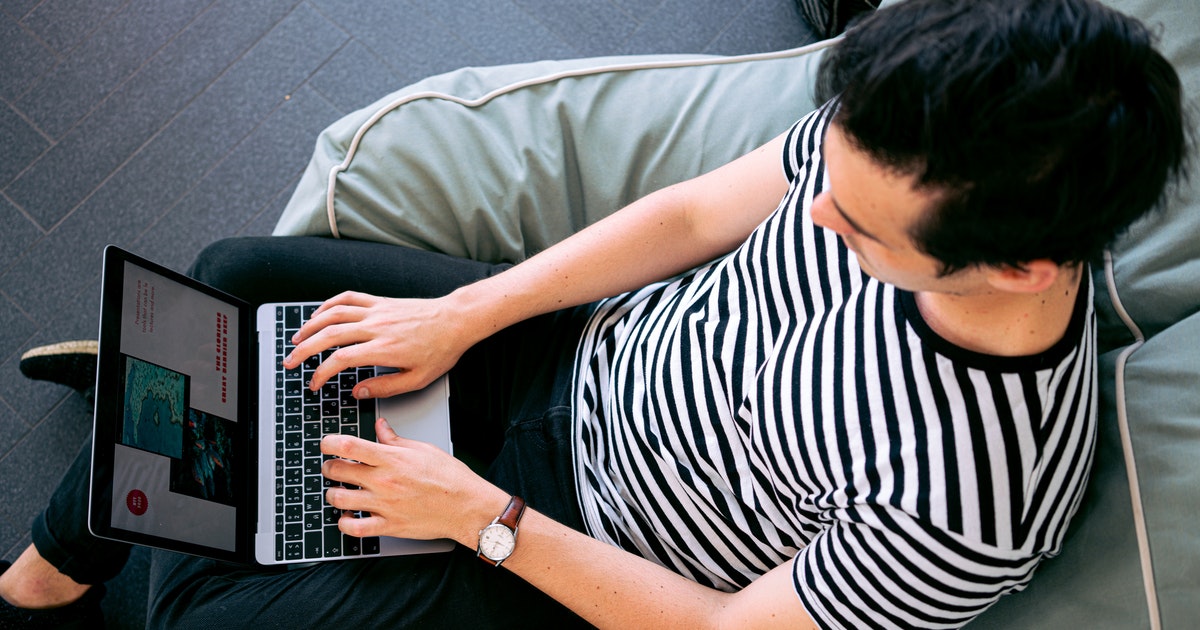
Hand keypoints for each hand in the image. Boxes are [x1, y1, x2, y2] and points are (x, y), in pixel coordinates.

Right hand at [282, 291, 474, 397]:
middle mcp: (375, 326)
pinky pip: (348, 298)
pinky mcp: (380, 301)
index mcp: (383, 349)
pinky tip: (319, 314)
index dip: (321, 373)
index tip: (314, 384)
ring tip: (297, 339)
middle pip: (328, 335)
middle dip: (304, 350)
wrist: (455, 320)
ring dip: (310, 326)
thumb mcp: (417, 380)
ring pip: (333, 313)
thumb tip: (357, 392)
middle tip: (290, 362)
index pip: (340, 360)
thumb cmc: (440, 350)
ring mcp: (376, 311)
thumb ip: (384, 387)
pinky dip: (329, 304)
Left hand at [321, 418, 505, 543]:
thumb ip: (396, 439)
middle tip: (333, 467)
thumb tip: (380, 427)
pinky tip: (346, 517)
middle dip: (329, 467)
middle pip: (338, 471)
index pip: (348, 446)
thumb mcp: (423, 449)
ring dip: (333, 493)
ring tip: (338, 491)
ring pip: (339, 499)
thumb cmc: (451, 478)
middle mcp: (384, 481)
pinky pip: (354, 528)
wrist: (467, 506)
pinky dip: (344, 523)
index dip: (329, 442)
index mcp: (392, 459)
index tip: (326, 443)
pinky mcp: (388, 526)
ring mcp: (384, 505)